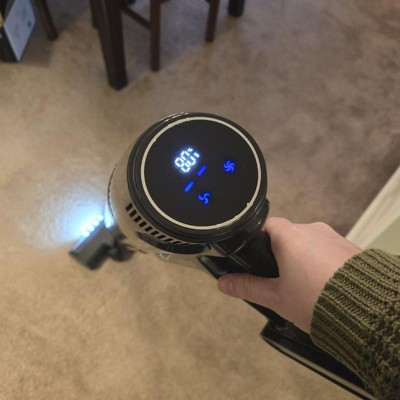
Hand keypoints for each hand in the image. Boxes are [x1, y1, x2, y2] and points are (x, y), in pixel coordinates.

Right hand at [217, 218, 361, 331]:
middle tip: (281, 279)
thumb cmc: (315, 299)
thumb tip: (223, 283)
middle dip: (282, 254)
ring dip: (304, 258)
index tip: (258, 258)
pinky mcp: (350, 247)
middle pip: (289, 235)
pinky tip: (324, 284)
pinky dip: (322, 262)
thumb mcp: (276, 297)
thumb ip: (248, 287)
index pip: (267, 225)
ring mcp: (333, 237)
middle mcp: (312, 229)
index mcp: (290, 236)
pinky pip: (328, 250)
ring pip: (310, 243)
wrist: (365, 309)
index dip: (259, 240)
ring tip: (305, 286)